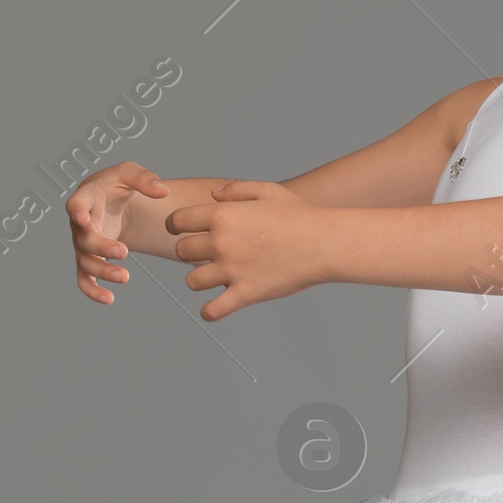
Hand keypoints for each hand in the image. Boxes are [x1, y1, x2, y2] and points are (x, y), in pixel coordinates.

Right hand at [66, 161, 171, 303]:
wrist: (108, 201)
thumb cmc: (115, 185)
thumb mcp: (129, 174)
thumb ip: (144, 179)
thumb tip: (163, 191)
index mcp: (86, 199)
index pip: (76, 204)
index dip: (77, 211)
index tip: (82, 219)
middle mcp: (79, 224)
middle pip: (84, 239)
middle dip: (101, 247)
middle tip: (123, 251)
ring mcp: (82, 244)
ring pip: (85, 262)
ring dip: (102, 271)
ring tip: (125, 277)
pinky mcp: (89, 260)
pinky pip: (85, 279)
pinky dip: (93, 291)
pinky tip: (109, 299)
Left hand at [165, 180, 323, 320]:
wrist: (326, 243)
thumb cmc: (300, 216)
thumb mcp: (267, 191)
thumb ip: (235, 190)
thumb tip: (212, 196)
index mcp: (223, 215)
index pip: (177, 221)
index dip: (177, 226)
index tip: (184, 232)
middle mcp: (222, 242)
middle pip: (181, 251)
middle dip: (190, 252)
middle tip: (206, 255)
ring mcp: (233, 270)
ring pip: (193, 281)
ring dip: (200, 280)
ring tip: (214, 279)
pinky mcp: (246, 294)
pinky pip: (213, 311)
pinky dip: (210, 312)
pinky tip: (215, 307)